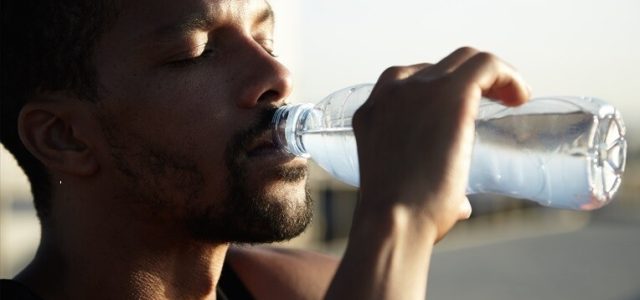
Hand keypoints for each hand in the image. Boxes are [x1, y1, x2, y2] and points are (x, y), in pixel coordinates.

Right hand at [352, 47, 530, 241]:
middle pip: (439, 67)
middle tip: (492, 103)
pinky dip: (508, 75)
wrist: (393, 220)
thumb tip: (460, 205)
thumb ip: (429, 187)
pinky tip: (521, 97)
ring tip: (512, 98)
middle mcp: (392, 92)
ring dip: (491, 76)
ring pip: (464, 60)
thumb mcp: (401, 188)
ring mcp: (419, 89)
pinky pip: (486, 66)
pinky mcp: (450, 94)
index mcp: (374, 111)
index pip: (409, 81)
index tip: (461, 109)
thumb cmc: (397, 217)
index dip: (440, 90)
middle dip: (467, 81)